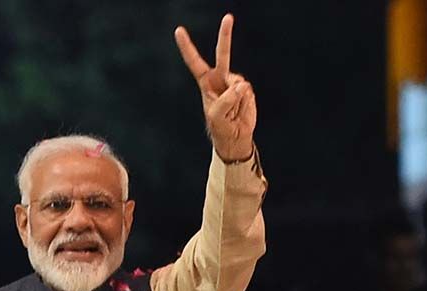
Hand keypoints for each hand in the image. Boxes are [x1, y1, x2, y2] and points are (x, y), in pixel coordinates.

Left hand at [174, 15, 255, 161]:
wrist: (236, 137)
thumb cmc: (221, 127)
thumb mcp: (216, 116)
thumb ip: (226, 99)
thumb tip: (241, 86)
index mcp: (206, 82)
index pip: (194, 61)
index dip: (187, 47)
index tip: (179, 30)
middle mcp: (220, 78)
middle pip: (223, 53)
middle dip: (226, 35)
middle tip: (228, 17)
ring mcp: (234, 82)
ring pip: (237, 81)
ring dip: (236, 98)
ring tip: (232, 111)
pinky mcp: (247, 89)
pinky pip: (247, 90)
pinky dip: (244, 101)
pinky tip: (240, 109)